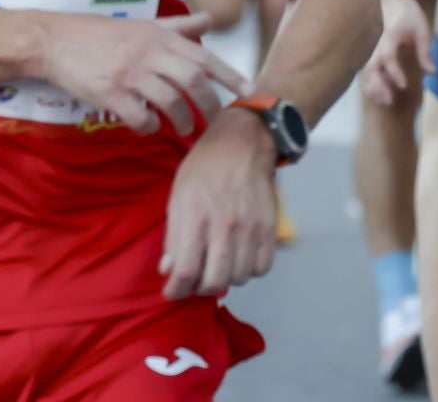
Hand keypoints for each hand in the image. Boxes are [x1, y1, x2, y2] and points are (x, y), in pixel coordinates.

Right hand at [37, 12, 248, 136]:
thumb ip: (178, 26)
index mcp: (158, 36)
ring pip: (170, 102)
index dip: (230, 75)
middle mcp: (148, 52)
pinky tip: (147, 127)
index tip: (250, 92)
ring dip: (183, 121)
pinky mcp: (109, 92)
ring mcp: (129, 73)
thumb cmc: (99, 33)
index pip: (203, 56)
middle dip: (210, 106)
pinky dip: (149, 127)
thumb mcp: (142, 25)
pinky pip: (139, 116)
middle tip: (215, 123)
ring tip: (184, 130)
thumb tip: (209, 20)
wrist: (54, 40)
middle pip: (193, 82)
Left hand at [159, 108, 276, 299]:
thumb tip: (168, 269)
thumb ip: (173, 235)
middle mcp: (224, 224)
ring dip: (225, 278)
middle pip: (214, 281)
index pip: (186, 270)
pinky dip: (249, 270)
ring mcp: (250, 227)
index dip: (176, 290)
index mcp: (195, 215)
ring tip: (218, 264)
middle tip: (195, 281)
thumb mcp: (177, 195)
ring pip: (239, 278)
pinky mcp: (269, 228)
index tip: (172, 292)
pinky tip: (239, 257)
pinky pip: (261, 268)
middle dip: (200, 288)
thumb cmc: (204, 168)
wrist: (242, 144)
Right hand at [361, 0, 433, 107]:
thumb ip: (425, 51)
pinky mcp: (366, 53)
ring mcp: (368, 49)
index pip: (387, 56)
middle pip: (369, 67)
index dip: (394, 72)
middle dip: (378, 86)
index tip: (404, 85)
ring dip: (372, 88)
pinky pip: (364, 71)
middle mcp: (374, 44)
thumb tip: (432, 73)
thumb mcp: (421, 28)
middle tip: (390, 100)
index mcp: (388, 36)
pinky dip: (369, 84)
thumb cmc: (406, 13)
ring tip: (386, 101)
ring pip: (364, 71)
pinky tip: (379, 95)